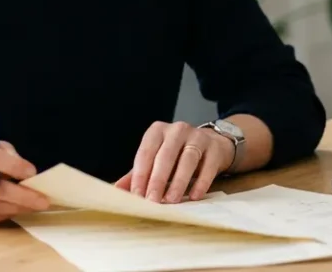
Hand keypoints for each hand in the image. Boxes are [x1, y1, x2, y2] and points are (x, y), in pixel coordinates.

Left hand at [116, 121, 232, 202]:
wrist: (211, 145)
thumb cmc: (177, 155)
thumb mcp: (155, 161)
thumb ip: (137, 174)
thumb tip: (116, 190)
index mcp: (157, 131)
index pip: (146, 152)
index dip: (140, 175)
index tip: (136, 196)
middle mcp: (177, 130)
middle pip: (166, 155)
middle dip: (158, 180)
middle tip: (152, 201)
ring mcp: (198, 136)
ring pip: (187, 159)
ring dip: (178, 182)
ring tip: (172, 200)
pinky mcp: (214, 147)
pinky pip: (208, 165)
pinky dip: (201, 182)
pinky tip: (194, 196)